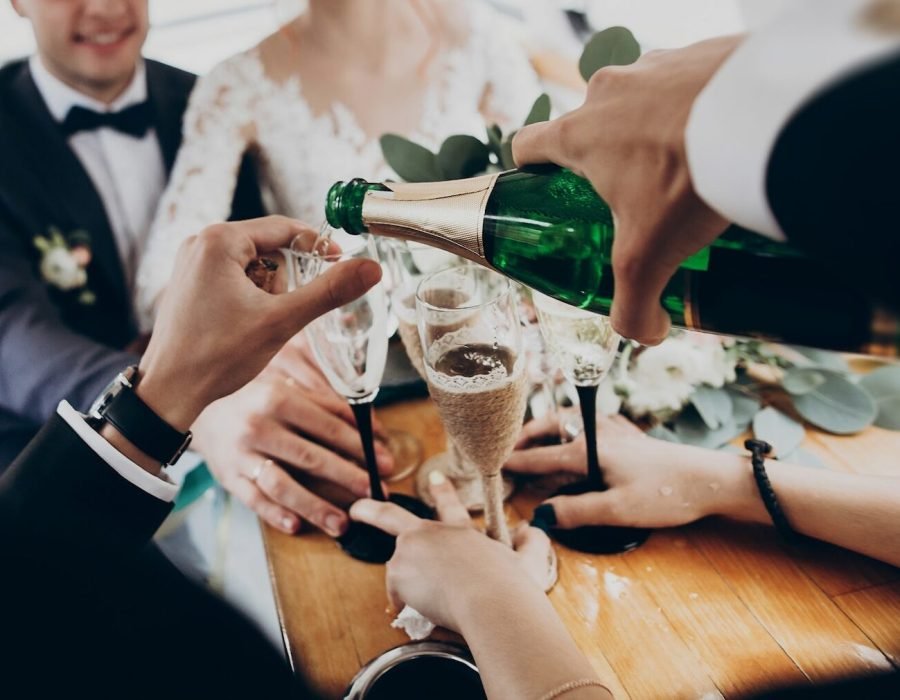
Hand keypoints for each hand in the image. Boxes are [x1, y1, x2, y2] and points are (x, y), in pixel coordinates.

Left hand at [136, 217, 380, 430]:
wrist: (168, 391)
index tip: (340, 264)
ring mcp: (191, 263)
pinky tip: (243, 326)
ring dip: (267, 293)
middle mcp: (200, 243)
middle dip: (284, 281)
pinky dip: (250, 298)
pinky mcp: (189, 283)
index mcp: (219, 240)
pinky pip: (233, 278)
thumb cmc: (217, 355)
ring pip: (253, 265)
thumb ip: (329, 291)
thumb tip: (371, 268)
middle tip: (279, 313)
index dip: (317, 246)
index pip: (284, 228)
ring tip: (256, 324)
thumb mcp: (282, 321)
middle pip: (268, 247)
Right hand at [192, 372, 393, 535]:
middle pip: (311, 458)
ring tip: (342, 523)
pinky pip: (254, 500)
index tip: (386, 462)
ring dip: (315, 506)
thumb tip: (372, 427)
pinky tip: (297, 526)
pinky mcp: (229, 477)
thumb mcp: (288, 391)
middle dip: (349, 478)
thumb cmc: (256, 401)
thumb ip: (327, 406)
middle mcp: (260, 426)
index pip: (329, 427)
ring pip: (283, 485)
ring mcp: (242, 454)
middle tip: (376, 494)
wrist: (201, 411)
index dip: (361, 447)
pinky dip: (275, 514)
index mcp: (279, 399)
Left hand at [350, 475, 552, 631]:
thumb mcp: (529, 561)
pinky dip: (406, 605)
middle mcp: (432, 534)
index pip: (450, 506)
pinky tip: (424, 611)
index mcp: (461, 532)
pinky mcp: (399, 569)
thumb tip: (534, 529)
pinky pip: (397, 595)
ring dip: (408, 587)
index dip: (441, 491)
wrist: (493, 601)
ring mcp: (412, 549)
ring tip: (432, 601)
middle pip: (392, 517)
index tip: (435, 478)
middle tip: (358, 509)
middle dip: (371, 511)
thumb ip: (532, 543)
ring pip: (400, 570)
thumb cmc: (512, 586)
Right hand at [506, 414, 743, 528]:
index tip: (493, 464)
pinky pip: (589, 428)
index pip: (541, 456)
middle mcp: (597, 434)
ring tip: (534, 446)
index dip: (516, 461)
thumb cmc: (665, 494)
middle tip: (509, 448)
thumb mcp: (618, 511)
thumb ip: (577, 511)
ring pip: (570, 424)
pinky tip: (575, 445)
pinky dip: (571, 433)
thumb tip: (542, 516)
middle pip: (551, 427)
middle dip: (527, 436)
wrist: (710, 479)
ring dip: (548, 433)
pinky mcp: (628, 438)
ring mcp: (614, 432)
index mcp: (589, 450)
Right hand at [513, 37, 740, 344]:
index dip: (532, 172)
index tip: (551, 193)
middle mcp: (608, 93)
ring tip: (690, 169)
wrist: (760, 116)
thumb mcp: (648, 256)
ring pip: (639, 104)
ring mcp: (654, 67)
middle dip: (609, 160)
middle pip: (590, 127)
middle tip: (639, 196)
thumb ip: (632, 305)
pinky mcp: (700, 55)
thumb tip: (643, 334)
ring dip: (654, 133)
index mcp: (579, 135)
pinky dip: (697, 109)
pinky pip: (686, 84)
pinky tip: (721, 140)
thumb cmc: (687, 178)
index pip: (527, 146)